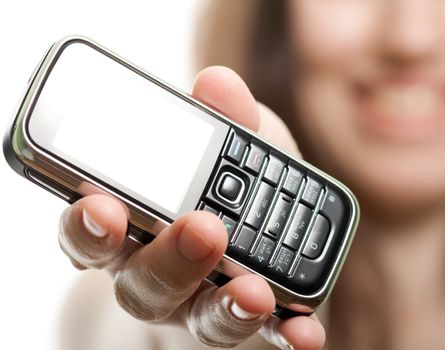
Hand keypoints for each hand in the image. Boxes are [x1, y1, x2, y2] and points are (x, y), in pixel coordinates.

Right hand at [58, 66, 324, 349]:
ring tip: (254, 289)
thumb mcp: (231, 143)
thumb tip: (217, 83)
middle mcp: (157, 271)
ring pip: (198, 316)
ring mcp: (200, 302)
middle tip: (201, 229)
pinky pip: (261, 334)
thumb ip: (223, 119)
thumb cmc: (228, 184)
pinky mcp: (247, 318)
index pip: (92, 233)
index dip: (87, 226)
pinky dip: (284, 333)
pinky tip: (306, 334)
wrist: (254, 234)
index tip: (99, 207)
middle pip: (143, 283)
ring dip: (225, 304)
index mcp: (135, 225)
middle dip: (169, 260)